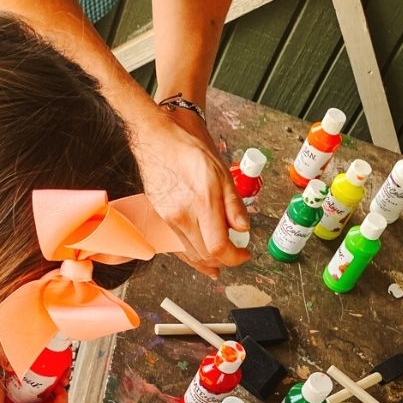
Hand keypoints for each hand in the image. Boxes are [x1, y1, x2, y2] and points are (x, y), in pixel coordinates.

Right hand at [131, 109, 249, 277]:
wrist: (158, 139)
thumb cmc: (189, 149)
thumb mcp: (222, 172)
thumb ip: (233, 204)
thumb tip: (243, 228)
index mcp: (201, 203)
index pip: (218, 247)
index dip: (235, 257)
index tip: (245, 253)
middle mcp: (182, 216)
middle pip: (205, 255)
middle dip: (225, 260)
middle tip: (238, 254)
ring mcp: (168, 219)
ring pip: (190, 254)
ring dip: (208, 262)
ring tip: (221, 263)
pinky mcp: (161, 218)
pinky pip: (177, 246)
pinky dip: (191, 257)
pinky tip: (200, 261)